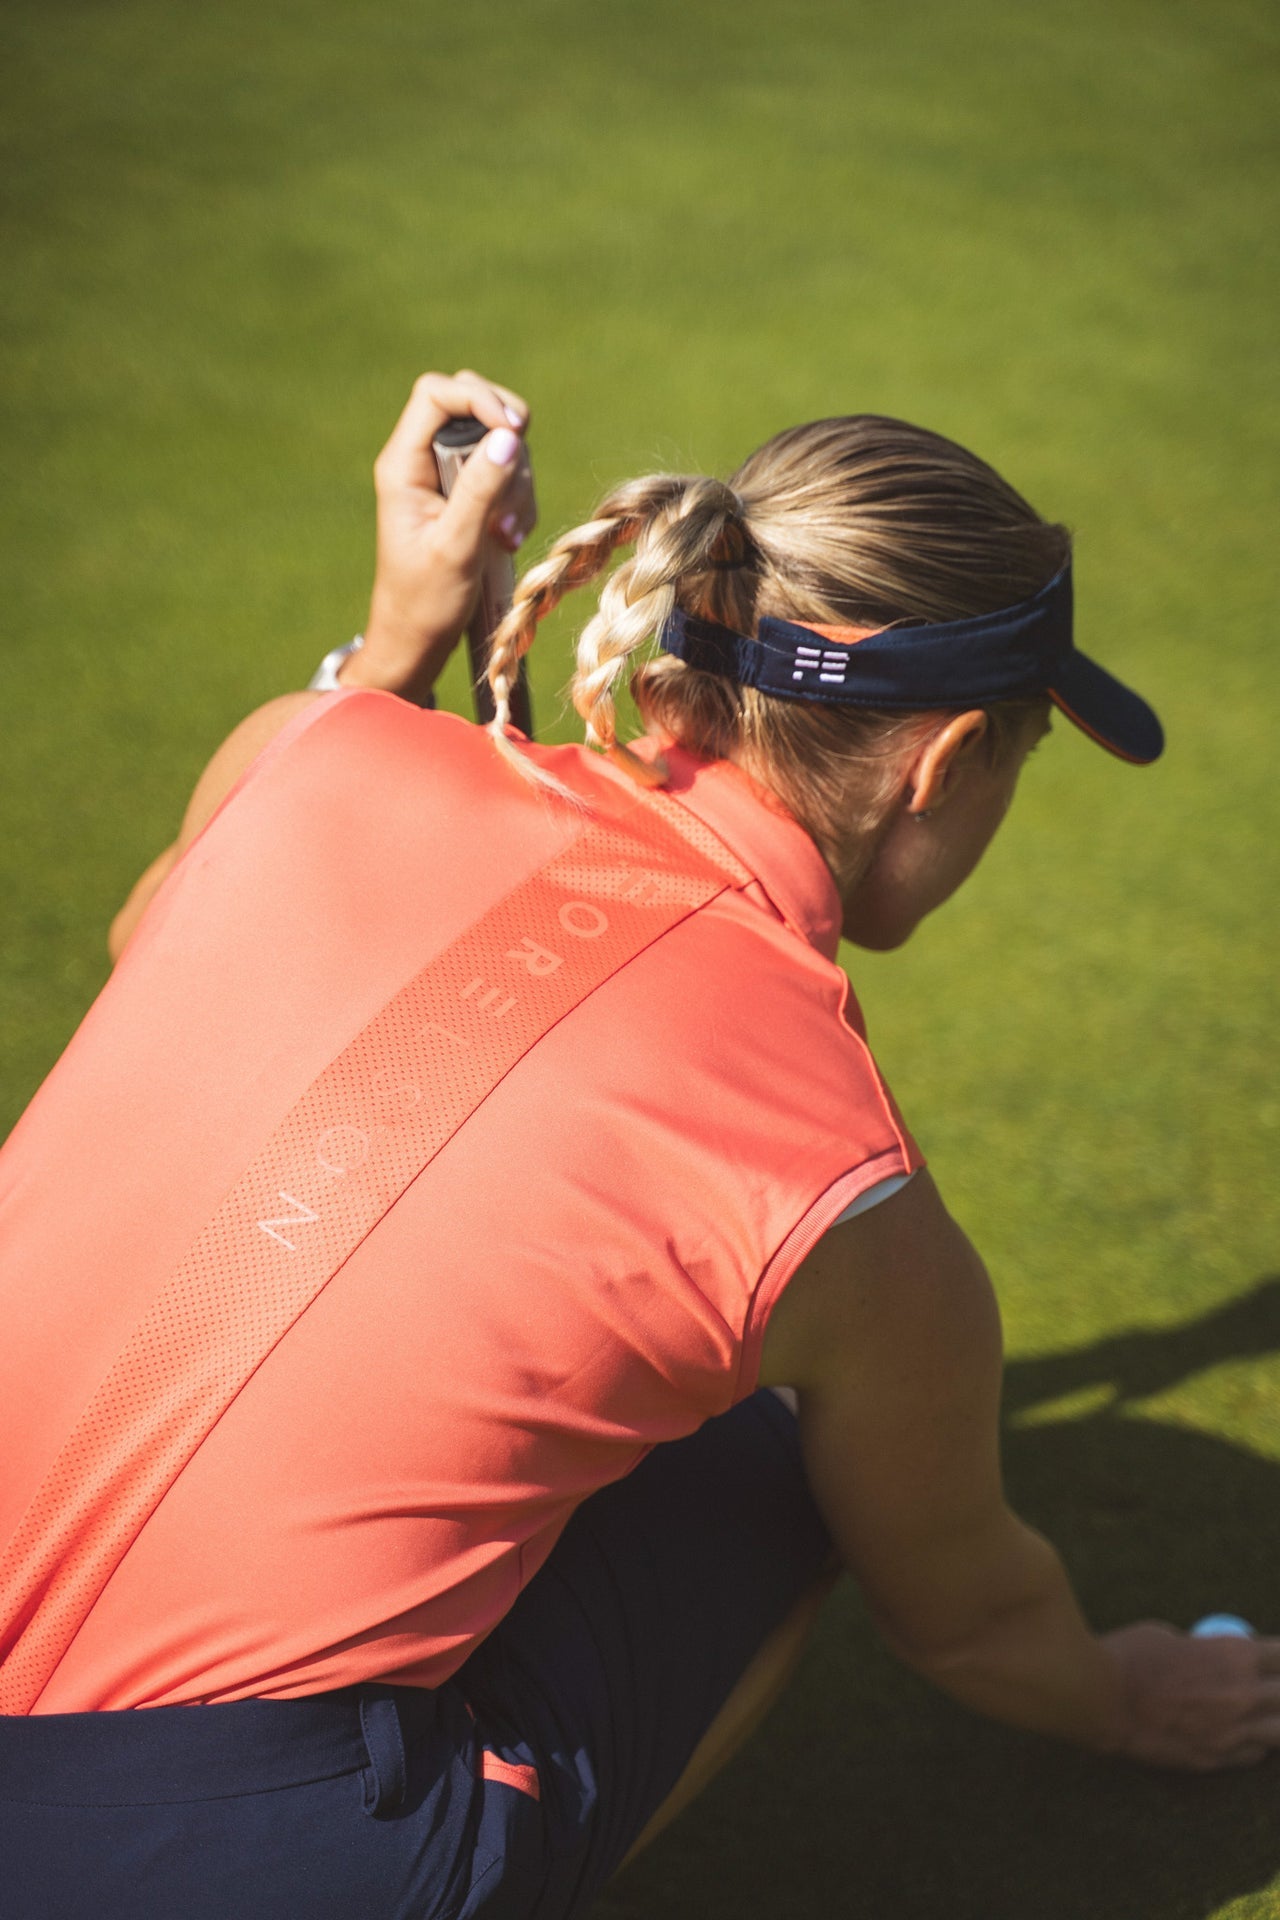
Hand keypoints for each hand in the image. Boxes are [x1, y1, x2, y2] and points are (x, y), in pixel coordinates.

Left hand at [348, 369, 535, 703]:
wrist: (418, 641)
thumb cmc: (425, 602)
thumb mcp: (456, 547)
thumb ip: (480, 490)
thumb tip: (508, 437)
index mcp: (404, 465)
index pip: (438, 394)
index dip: (479, 399)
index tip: (513, 432)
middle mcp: (422, 462)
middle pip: (474, 408)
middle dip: (508, 444)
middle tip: (515, 489)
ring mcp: (446, 479)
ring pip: (497, 445)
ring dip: (517, 484)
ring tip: (506, 535)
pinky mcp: (467, 498)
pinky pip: (505, 475)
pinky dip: (519, 502)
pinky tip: (508, 539)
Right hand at [1102, 1620, 1279, 1769]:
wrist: (1100, 1699)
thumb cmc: (1129, 1656)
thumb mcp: (1171, 1636)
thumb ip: (1204, 1649)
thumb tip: (1216, 1652)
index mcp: (1234, 1656)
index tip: (1274, 1659)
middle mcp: (1243, 1696)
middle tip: (1271, 1688)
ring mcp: (1231, 1733)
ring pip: (1279, 1735)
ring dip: (1274, 1722)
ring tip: (1264, 1716)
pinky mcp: (1214, 1760)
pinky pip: (1251, 1756)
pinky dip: (1253, 1745)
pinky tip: (1243, 1736)